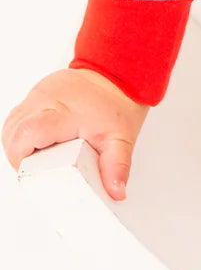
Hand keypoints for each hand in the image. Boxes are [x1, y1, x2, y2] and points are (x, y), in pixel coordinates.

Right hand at [2, 68, 149, 200]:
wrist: (116, 77)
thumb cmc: (117, 106)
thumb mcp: (121, 140)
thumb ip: (116, 167)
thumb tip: (115, 192)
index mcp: (64, 112)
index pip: (28, 132)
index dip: (23, 156)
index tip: (34, 172)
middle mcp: (44, 101)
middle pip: (13, 132)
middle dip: (20, 156)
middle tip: (40, 170)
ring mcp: (36, 96)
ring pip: (11, 126)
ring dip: (18, 146)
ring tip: (40, 160)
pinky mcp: (33, 97)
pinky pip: (17, 119)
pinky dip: (21, 136)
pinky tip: (36, 147)